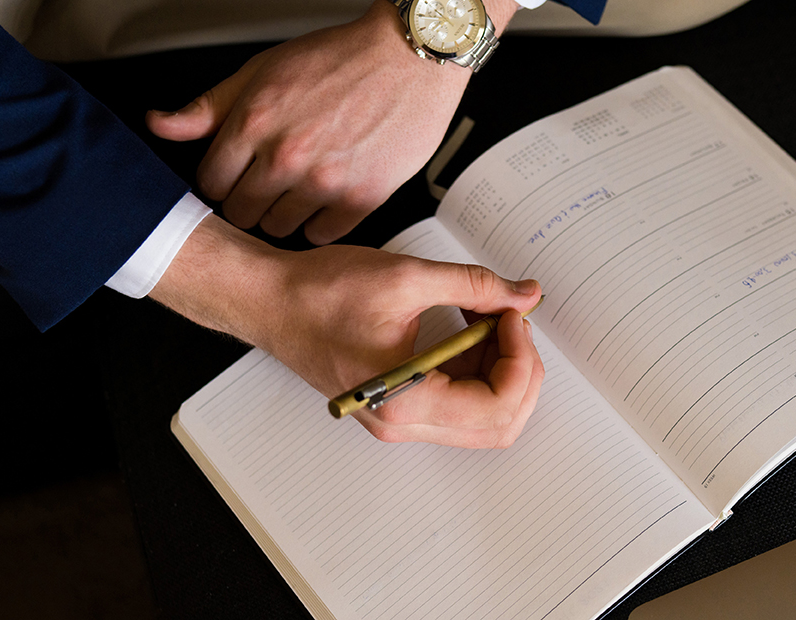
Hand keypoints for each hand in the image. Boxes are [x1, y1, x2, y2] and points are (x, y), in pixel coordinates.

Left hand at [146, 0, 517, 243]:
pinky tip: (326, 198)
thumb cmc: (341, 59)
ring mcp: (324, 181)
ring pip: (279, 228)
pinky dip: (321, 222)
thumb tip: (160, 125)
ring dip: (284, 213)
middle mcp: (286, 155)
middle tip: (267, 185)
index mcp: (254, 123)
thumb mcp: (261, 71)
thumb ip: (208, 107)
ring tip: (299, 189)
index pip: (210, 183)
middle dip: (249, 200)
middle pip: (241, 212)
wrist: (409, 58)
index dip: (221, 181)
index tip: (233, 178)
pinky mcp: (362, 197)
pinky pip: (323, 234)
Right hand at [150, 216, 546, 447]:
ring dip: (501, 367)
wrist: (270, 301)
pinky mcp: (400, 401)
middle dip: (521, 370)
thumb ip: (475, 287)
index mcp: (405, 401)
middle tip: (512, 320)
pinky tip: (471, 324)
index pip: (497, 405)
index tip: (511, 315)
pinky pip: (459, 400)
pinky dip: (478, 366)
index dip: (519, 358)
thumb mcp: (407, 278)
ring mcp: (402, 416)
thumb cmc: (318, 295)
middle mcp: (403, 423)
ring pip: (483, 415)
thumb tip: (524, 295)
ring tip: (490, 316)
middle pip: (499, 423)